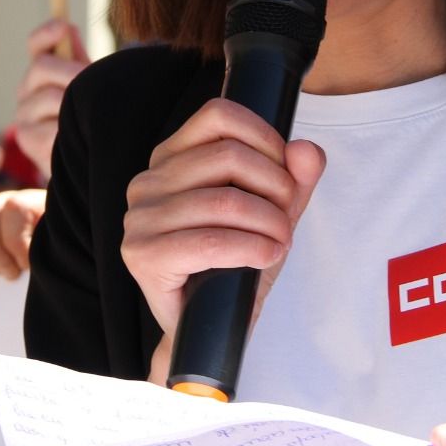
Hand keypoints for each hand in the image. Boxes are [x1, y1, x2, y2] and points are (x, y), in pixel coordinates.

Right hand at [13, 19, 90, 180]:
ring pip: (50, 98)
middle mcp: (26, 91)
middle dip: (71, 72)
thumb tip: (68, 28)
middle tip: (96, 83)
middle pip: (40, 66)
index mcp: (42, 74)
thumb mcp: (88, 87)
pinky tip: (79, 138)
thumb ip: (78, 59)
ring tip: (93, 116)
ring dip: (75, 106)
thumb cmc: (89, 120)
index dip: (46, 33)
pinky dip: (68, 132)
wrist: (86, 162)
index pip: (36, 46)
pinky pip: (50, 128)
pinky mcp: (27, 140)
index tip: (62, 26)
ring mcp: (23, 115)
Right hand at [119, 98, 324, 382]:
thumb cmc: (234, 265)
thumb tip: (306, 150)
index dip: (265, 138)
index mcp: (170, 159)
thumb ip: (293, 179)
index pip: (219, 115)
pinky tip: (265, 256)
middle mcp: (147, 182)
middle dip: (275, 187)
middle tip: (287, 219)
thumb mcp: (271, 214)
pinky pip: (210, 241)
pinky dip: (250, 248)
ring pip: (224, 199)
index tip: (285, 173)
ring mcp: (139, 218)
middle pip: (228, 156)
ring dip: (269, 223)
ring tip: (279, 242)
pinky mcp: (142, 255)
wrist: (209, 330)